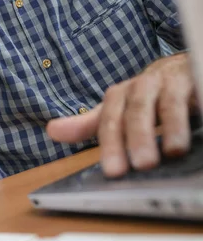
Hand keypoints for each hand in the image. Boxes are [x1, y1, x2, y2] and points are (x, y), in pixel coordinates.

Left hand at [47, 52, 196, 176]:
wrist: (177, 68)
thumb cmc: (146, 96)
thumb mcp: (117, 110)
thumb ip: (89, 123)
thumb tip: (52, 130)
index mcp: (121, 95)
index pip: (110, 120)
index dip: (112, 144)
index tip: (114, 172)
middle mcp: (144, 86)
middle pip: (137, 110)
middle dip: (139, 136)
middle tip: (143, 164)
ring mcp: (171, 82)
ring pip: (168, 101)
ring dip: (171, 124)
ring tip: (174, 150)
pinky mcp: (193, 78)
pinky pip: (196, 90)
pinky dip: (197, 104)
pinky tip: (200, 117)